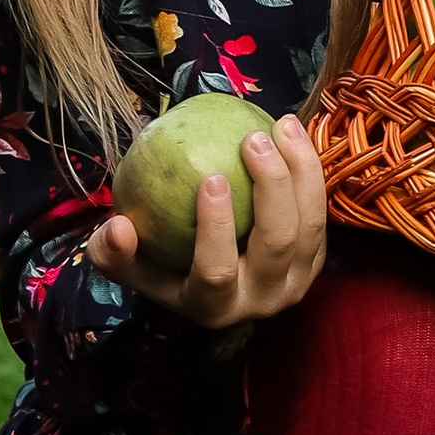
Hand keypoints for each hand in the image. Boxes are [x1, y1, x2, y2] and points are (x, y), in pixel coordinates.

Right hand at [86, 114, 329, 330]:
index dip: (216, 228)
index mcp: (214, 309)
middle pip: (277, 244)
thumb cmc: (165, 265)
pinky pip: (320, 212)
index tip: (211, 177)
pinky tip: (291, 131)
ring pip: (310, 225)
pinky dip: (310, 172)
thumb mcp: (132, 266)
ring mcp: (295, 283)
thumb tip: (117, 227)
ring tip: (281, 125)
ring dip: (301, 171)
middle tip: (253, 139)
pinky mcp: (314, 261)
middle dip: (272, 187)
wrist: (216, 284)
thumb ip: (114, 252)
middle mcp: (261, 301)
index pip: (218, 273)